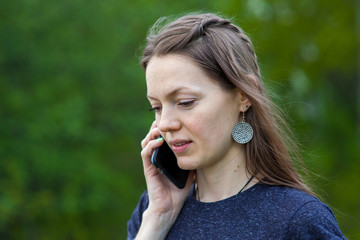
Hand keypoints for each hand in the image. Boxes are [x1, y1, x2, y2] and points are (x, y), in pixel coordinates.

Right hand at [136, 121, 193, 238]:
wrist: (170, 207)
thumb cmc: (178, 190)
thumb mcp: (189, 172)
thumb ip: (192, 161)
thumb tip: (203, 151)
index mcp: (164, 157)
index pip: (161, 138)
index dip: (165, 128)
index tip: (173, 121)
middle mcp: (156, 158)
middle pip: (152, 137)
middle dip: (157, 127)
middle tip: (165, 120)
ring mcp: (151, 163)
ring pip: (146, 142)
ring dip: (152, 133)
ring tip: (159, 128)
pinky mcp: (148, 169)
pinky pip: (146, 154)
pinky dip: (151, 145)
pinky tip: (159, 141)